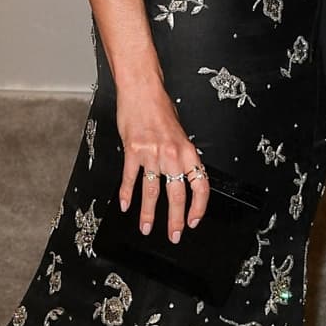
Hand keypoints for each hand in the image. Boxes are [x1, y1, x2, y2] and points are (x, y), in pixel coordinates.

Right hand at [117, 87, 208, 242]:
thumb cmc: (160, 108)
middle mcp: (171, 155)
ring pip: (152, 192)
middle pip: (176, 195)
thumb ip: (180, 156)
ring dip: (148, 214)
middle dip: (175, 220)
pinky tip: (125, 205)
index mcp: (187, 151)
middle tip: (174, 235)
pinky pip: (130, 178)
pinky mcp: (133, 151)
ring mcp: (151, 154)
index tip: (194, 220)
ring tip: (146, 228)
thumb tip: (182, 177)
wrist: (142, 90)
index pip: (199, 185)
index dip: (199, 207)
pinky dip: (127, 194)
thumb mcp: (179, 133)